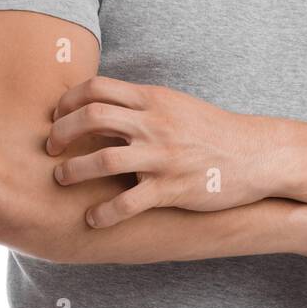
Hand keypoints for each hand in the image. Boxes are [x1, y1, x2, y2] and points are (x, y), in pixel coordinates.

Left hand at [46, 76, 269, 226]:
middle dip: (61, 132)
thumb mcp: (175, 105)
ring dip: (73, 172)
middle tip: (51, 147)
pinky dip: (103, 213)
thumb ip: (141, 104)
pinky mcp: (171, 188)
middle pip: (91, 117)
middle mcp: (154, 124)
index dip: (68, 101)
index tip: (56, 116)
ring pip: (102, 161)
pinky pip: (127, 203)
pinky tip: (93, 219)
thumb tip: (102, 105)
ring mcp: (162, 156)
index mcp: (153, 99)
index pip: (97, 88)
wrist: (255, 154)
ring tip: (62, 179)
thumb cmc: (212, 130)